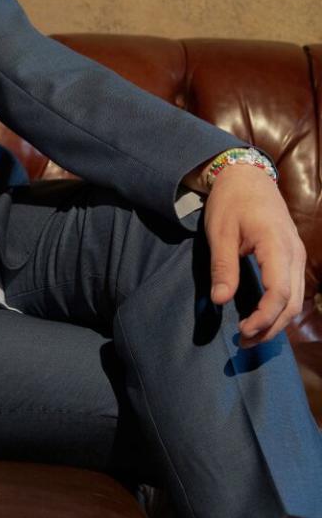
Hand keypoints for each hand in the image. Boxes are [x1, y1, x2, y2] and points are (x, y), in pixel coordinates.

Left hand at [203, 163, 305, 346]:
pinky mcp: (293, 256)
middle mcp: (294, 253)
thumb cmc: (231, 201)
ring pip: (296, 299)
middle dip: (270, 327)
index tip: (242, 331)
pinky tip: (262, 317)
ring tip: (250, 335)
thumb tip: (220, 300)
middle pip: (292, 302)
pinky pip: (294, 289)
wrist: (247, 175)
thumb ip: (223, 267)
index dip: (264, 317)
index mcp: (276, 245)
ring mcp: (297, 254)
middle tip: (242, 342)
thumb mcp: (220, 232)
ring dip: (276, 321)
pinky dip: (281, 308)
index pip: (279, 292)